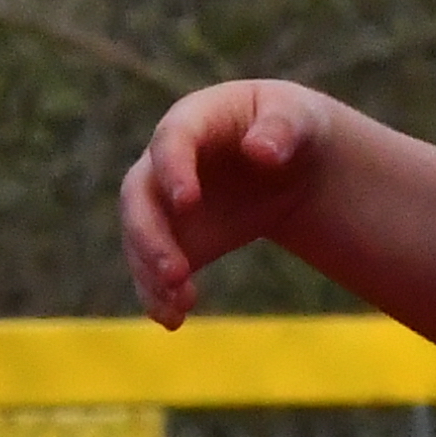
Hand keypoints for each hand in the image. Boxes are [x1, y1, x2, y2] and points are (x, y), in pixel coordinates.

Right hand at [120, 79, 335, 326]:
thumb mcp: (296, 116)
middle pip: (139, 197)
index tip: (188, 203)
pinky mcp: (175, 240)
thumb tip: (261, 152)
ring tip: (179, 304)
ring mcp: (164, 204)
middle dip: (151, 236)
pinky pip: (153, 269)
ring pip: (139, 238)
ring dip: (150, 273)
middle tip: (176, 272)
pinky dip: (157, 295)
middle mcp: (164, 163)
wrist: (287, 160)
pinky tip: (173, 319)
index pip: (171, 141)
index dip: (174, 170)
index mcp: (192, 120)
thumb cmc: (288, 125)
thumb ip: (281, 129)